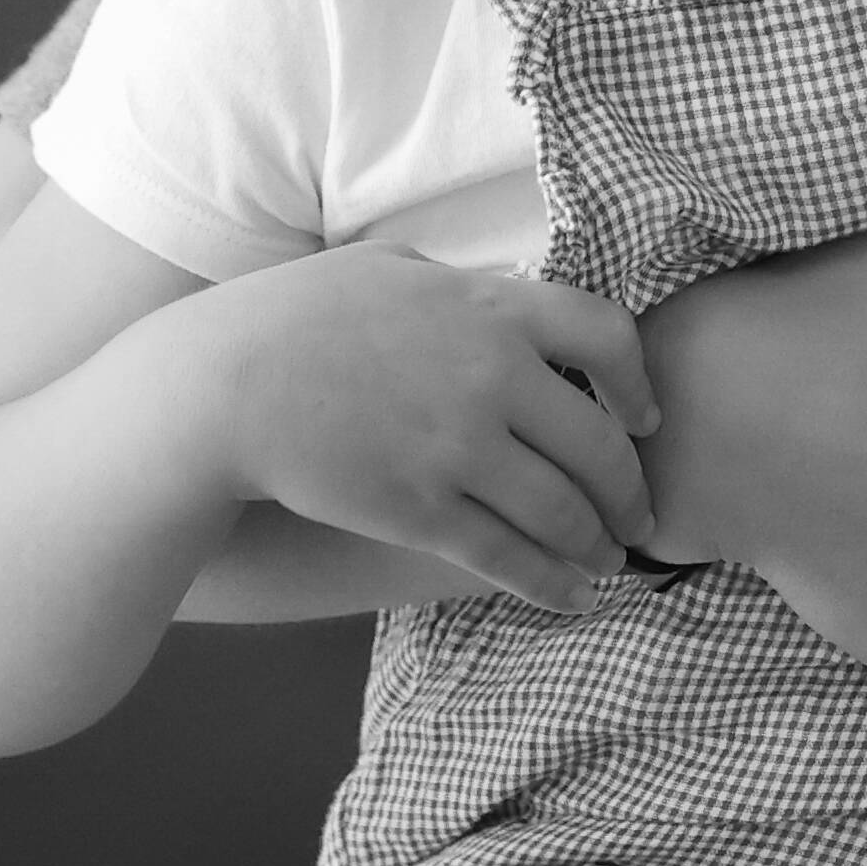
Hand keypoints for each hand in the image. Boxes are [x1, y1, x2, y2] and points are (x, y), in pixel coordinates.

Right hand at [172, 246, 657, 613]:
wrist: (220, 388)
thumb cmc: (295, 317)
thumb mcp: (390, 269)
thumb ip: (463, 286)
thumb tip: (510, 296)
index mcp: (491, 309)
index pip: (608, 336)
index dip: (640, 383)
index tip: (646, 419)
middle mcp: (490, 377)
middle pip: (598, 443)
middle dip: (631, 490)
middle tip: (642, 516)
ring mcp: (457, 448)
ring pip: (561, 509)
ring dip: (599, 544)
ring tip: (612, 562)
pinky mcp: (418, 511)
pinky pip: (505, 555)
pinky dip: (551, 582)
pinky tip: (573, 596)